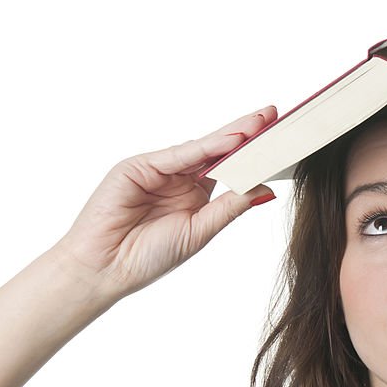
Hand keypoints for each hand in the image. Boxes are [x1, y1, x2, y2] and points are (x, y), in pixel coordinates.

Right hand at [52, 106, 278, 301]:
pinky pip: (178, 154)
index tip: (281, 142)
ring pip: (202, 148)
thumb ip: (231, 207)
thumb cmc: (148, 257)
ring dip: (232, 136)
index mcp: (195, 195)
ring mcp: (159, 170)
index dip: (253, 155)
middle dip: (247, 134)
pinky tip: (231, 140)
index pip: (230, 169)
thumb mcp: (201, 231)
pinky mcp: (138, 166)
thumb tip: (267, 190)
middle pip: (218, 151)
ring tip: (260, 124)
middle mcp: (179, 179)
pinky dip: (205, 146)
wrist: (105, 269)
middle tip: (274, 116)